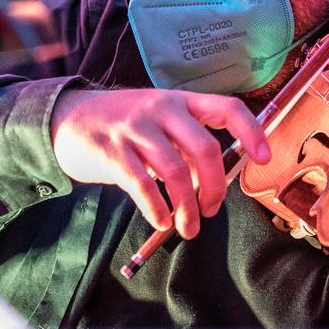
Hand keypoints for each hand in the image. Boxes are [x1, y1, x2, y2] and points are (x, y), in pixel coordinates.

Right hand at [49, 88, 271, 238]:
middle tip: (211, 210)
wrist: (65, 119)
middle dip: (215, 187)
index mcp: (179, 101)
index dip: (251, 131)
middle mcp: (160, 108)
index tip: (263, 158)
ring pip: (175, 171)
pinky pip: (143, 185)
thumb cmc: (122, 127)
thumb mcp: (157, 124)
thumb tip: (211, 183)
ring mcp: (134, 127)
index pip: (227, 108)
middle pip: (205, 148)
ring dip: (186, 207)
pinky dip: (157, 208)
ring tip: (187, 227)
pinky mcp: (111, 150)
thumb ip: (184, 147)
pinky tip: (161, 221)